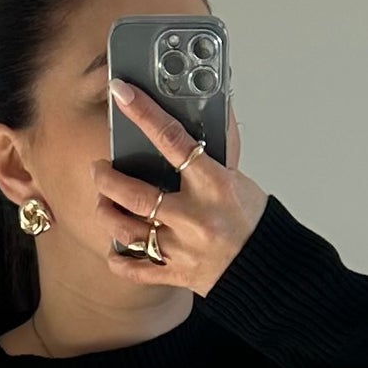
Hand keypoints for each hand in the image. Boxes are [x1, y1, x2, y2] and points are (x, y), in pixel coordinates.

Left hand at [94, 82, 264, 289]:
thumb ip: (209, 154)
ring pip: (127, 230)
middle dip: (107, 178)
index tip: (122, 94)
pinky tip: (115, 246)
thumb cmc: (252, 220)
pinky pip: (136, 270)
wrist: (268, 267)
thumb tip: (203, 115)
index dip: (143, 113)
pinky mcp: (177, 273)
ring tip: (103, 201)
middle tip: (99, 168)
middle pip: (135, 194)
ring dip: (106, 212)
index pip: (172, 140)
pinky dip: (119, 258)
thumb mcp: (235, 178)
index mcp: (214, 185)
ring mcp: (183, 248)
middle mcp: (194, 217)